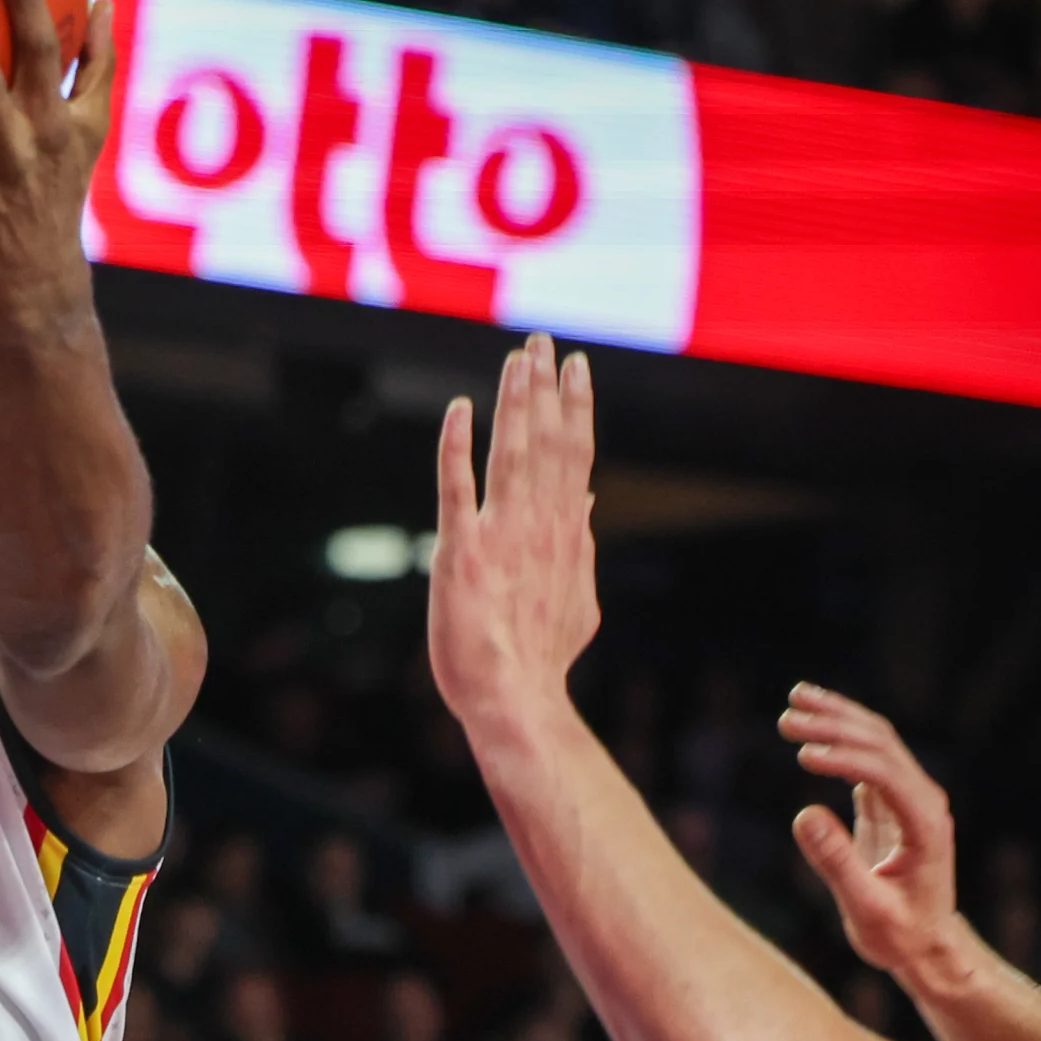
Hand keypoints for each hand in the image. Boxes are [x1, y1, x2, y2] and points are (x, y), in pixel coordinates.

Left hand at [428, 334, 600, 737]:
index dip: (573, 408)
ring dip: (515, 402)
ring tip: (518, 358)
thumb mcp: (576, 597)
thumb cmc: (539, 659)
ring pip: (512, 453)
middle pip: (546, 442)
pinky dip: (458, 447)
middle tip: (541, 341)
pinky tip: (459, 410)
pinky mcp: (460, 552)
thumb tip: (585, 502)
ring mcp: (501, 536)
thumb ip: (578, 545)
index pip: (573, 455)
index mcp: (564, 534)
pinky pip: (456, 489)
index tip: (574, 367)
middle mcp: (538, 525)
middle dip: (543, 389)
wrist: (515, 699)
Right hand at [781, 683, 965, 983]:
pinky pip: (868, 755)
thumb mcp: (865, 908)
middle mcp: (924, 801)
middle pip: (881, 745)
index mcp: (925, 824)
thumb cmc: (899, 934)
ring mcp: (910, 797)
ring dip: (836, 718)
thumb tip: (803, 814)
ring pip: (876, 741)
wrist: (926, 944)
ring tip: (794, 699)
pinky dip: (840, 733)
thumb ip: (836, 862)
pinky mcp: (892, 800)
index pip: (884, 774)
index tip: (801, 756)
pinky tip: (813, 720)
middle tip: (785, 719)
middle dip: (834, 727)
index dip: (844, 759)